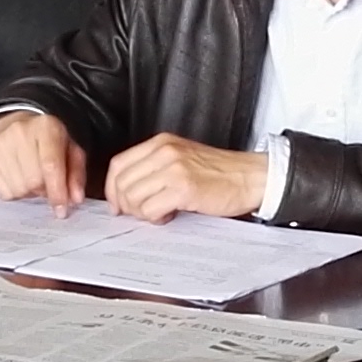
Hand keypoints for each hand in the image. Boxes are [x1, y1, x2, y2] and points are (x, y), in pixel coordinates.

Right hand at [0, 111, 86, 213]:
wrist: (14, 127)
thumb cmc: (46, 143)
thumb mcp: (70, 152)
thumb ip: (76, 175)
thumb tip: (75, 198)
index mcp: (46, 127)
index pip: (51, 165)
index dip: (57, 192)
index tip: (61, 210)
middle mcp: (19, 131)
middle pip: (34, 181)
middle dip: (43, 189)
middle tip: (44, 182)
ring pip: (18, 189)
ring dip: (28, 191)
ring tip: (29, 176)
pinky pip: (3, 192)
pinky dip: (13, 192)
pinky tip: (15, 177)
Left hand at [107, 134, 266, 221]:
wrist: (249, 177)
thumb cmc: (219, 172)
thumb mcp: (182, 158)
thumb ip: (155, 167)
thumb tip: (126, 192)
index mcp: (161, 143)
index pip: (118, 164)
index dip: (112, 188)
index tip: (117, 204)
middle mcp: (164, 152)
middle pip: (122, 183)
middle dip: (126, 205)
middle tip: (141, 213)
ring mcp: (173, 169)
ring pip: (133, 198)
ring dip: (142, 213)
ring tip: (160, 212)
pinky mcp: (183, 188)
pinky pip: (151, 209)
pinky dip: (156, 218)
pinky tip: (170, 215)